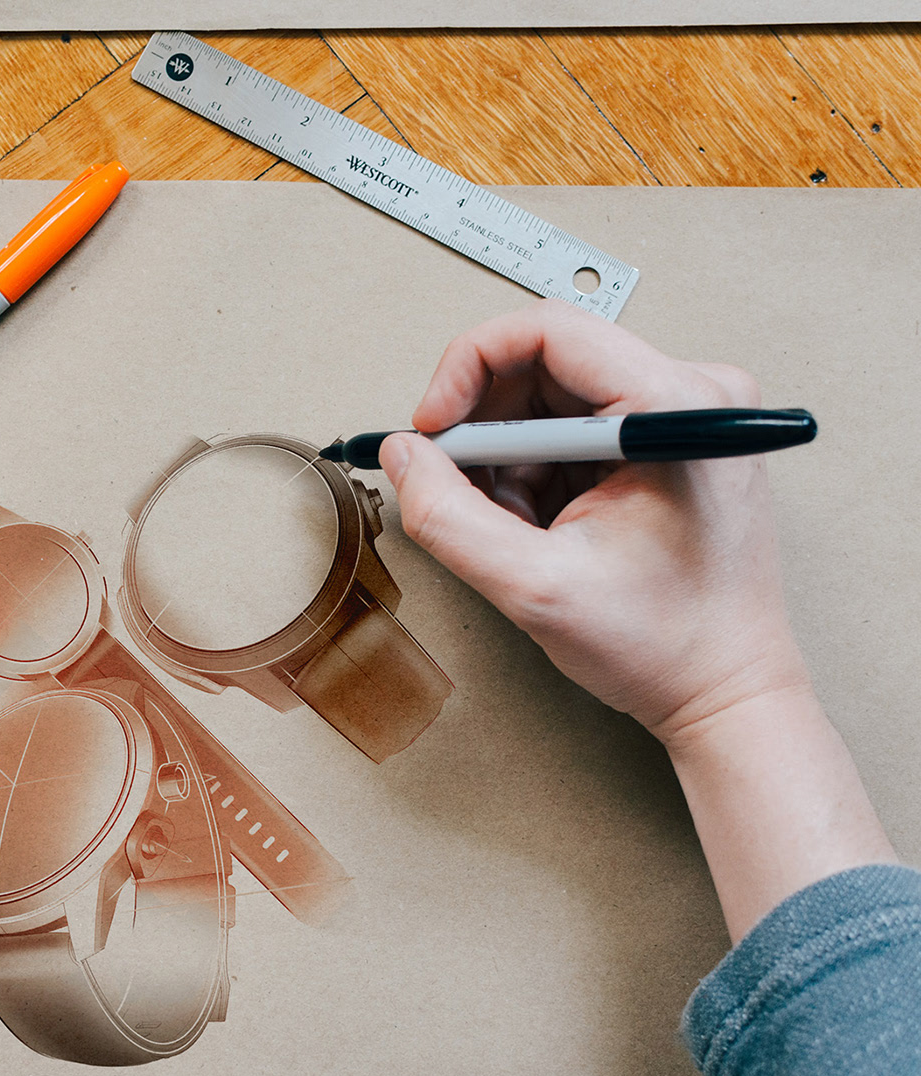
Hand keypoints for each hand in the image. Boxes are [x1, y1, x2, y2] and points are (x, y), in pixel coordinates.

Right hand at [379, 300, 810, 749]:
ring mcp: (682, 414)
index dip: (467, 368)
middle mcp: (689, 393)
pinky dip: (539, 472)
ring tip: (519, 528)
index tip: (431, 427)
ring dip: (510, 459)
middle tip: (462, 491)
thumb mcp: (532, 587)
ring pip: (552, 397)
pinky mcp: (669, 439)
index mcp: (671, 408)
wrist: (727, 692)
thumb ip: (446, 516)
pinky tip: (548, 527)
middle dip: (486, 429)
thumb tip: (401, 454)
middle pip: (546, 361)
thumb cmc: (665, 646)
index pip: (547, 330)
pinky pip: (575, 426)